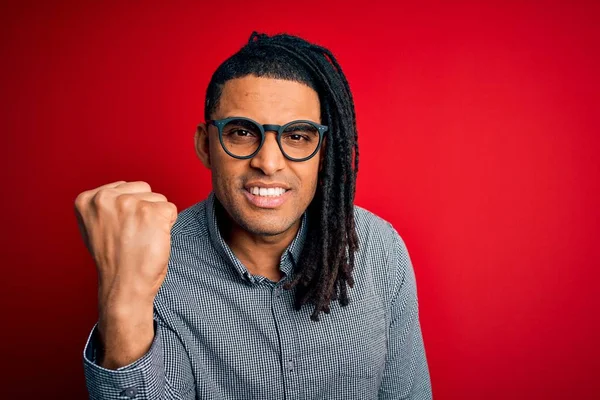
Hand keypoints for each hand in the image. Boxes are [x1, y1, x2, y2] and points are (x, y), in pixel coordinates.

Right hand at [74, 180, 177, 311]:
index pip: (126, 188)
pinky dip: (168, 226)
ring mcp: (129, 204)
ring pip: (159, 199)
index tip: (120, 231)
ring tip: (141, 239)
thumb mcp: (97, 226)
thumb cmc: (114, 260)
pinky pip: (171, 210)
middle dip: (144, 210)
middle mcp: (105, 197)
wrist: (123, 286)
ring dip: (156, 218)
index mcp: (87, 199)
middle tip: (133, 236)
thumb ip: (107, 206)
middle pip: (144, 189)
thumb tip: (123, 191)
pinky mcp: (152, 213)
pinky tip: (153, 241)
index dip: (130, 211)